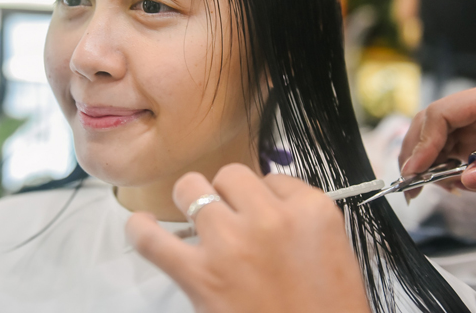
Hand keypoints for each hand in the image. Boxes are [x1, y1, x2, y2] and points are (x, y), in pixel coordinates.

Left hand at [125, 164, 369, 312]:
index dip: (264, 197)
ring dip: (191, 201)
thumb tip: (261, 202)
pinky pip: (154, 239)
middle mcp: (271, 219)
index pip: (274, 179)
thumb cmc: (325, 312)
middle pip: (231, 176)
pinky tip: (143, 225)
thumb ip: (299, 219)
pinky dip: (141, 230)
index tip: (262, 215)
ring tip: (194, 217)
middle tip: (232, 219)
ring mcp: (232, 244)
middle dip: (228, 194)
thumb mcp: (334, 253)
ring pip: (192, 189)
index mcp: (312, 211)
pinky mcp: (201, 276)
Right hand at [399, 78, 475, 196]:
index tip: (416, 170)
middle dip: (417, 152)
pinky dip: (442, 172)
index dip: (425, 141)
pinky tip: (449, 186)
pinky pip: (450, 154)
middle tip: (409, 183)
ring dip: (426, 164)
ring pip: (435, 139)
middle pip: (432, 123)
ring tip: (424, 189)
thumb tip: (467, 178)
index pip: (444, 112)